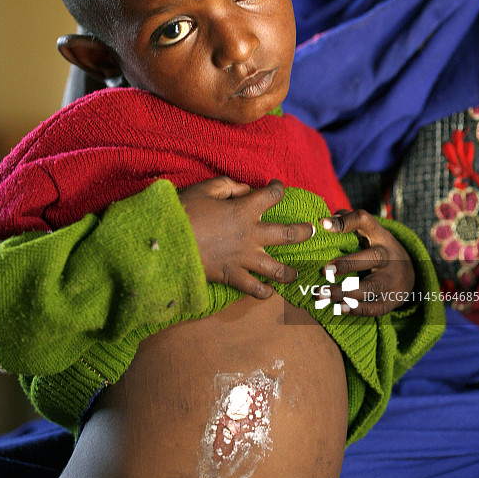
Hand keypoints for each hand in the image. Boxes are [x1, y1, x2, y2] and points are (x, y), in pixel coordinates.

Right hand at [178, 176, 314, 299]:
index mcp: (244, 209)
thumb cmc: (184, 212)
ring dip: (290, 272)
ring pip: (278, 269)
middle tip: (311, 230)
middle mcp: (250, 234)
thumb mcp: (205, 189)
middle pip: (289, 234)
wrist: (167, 242)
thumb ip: (228, 185)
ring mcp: (244, 258)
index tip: (278, 187)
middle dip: (304, 231)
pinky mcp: (233, 276)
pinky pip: (254, 289)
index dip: (278, 188)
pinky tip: (268, 291)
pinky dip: (264, 292)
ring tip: (295, 272)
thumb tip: (244, 189)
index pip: (272, 196)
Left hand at [317, 209, 414, 315]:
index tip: (323, 225)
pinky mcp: (393, 299)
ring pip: (371, 286)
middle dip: (347, 264)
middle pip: (371, 258)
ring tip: (322, 294)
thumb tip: (323, 222)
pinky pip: (377, 307)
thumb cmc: (375, 247)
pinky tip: (340, 308)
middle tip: (323, 270)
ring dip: (345, 291)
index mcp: (379, 234)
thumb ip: (346, 221)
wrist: (409, 272)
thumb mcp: (368, 232)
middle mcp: (388, 255)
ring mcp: (392, 279)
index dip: (345, 222)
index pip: (364, 221)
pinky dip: (359, 309)